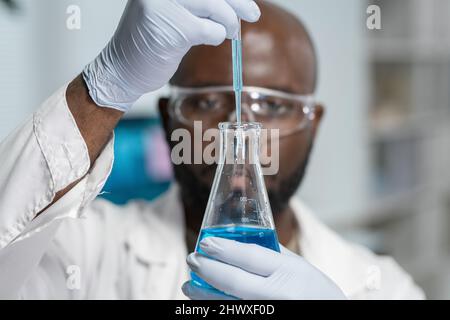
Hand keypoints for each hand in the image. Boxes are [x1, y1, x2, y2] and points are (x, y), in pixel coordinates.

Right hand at [83, 0, 260, 111]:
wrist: (122, 69)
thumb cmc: (148, 40)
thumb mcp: (170, 9)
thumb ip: (197, 1)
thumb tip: (235, 1)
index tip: (244, 1)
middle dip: (238, 3)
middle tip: (253, 14)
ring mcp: (164, 4)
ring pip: (216, 6)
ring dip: (228, 23)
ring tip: (228, 32)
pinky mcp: (172, 29)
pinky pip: (211, 30)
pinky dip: (216, 37)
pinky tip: (207, 40)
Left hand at [183, 237, 346, 299]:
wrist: (332, 319)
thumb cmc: (317, 292)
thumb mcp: (301, 267)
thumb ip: (273, 255)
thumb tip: (239, 244)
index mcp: (290, 272)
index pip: (251, 257)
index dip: (224, 250)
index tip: (206, 243)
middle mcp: (279, 294)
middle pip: (235, 281)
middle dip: (209, 270)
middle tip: (193, 259)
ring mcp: (270, 312)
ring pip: (229, 304)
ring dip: (205, 295)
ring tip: (189, 286)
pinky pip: (235, 315)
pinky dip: (218, 309)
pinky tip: (206, 303)